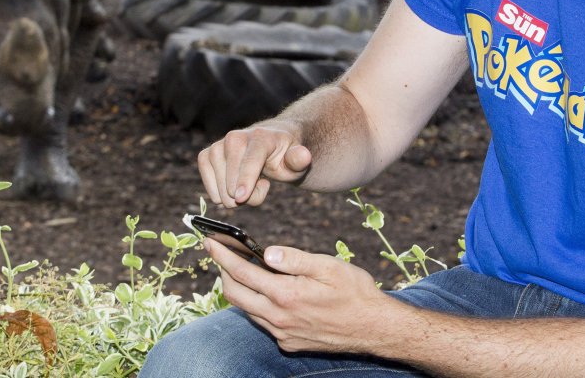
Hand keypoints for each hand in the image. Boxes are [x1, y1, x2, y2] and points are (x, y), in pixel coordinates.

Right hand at [197, 123, 312, 206]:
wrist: (269, 144)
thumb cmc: (284, 156)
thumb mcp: (296, 161)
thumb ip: (298, 161)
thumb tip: (303, 155)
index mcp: (260, 137)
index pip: (250, 160)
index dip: (245, 180)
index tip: (241, 198)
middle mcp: (235, 137)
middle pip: (233, 180)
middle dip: (248, 196)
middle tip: (263, 185)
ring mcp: (218, 145)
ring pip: (221, 188)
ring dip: (235, 197)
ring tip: (250, 184)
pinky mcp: (206, 155)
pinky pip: (208, 185)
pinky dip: (219, 193)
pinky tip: (234, 185)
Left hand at [206, 238, 389, 354]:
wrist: (375, 328)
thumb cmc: (355, 292)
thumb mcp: (328, 266)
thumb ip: (294, 259)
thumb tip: (265, 251)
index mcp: (286, 295)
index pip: (242, 273)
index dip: (222, 255)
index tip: (209, 242)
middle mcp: (279, 318)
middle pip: (235, 295)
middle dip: (223, 272)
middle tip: (222, 254)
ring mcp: (283, 334)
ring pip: (248, 311)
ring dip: (240, 290)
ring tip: (242, 269)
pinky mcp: (290, 344)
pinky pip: (264, 323)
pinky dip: (258, 305)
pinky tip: (268, 292)